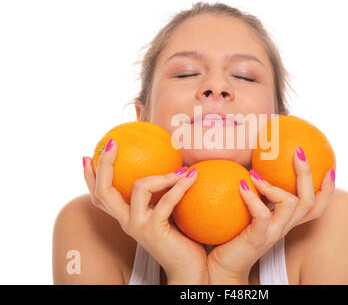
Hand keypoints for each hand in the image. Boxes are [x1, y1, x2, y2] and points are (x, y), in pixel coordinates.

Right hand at [83, 138, 207, 283]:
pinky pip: (166, 200)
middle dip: (104, 165)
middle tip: (112, 144)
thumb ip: (163, 196)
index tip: (88, 155)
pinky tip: (193, 177)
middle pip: (104, 192)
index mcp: (128, 217)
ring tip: (182, 169)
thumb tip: (173, 166)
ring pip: (139, 188)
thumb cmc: (183, 240)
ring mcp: (138, 226)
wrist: (190, 270)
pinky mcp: (154, 230)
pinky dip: (180, 186)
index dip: (90, 177)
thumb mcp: (169, 213)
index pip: (101, 196)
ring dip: (163, 175)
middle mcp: (127, 221)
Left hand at [207, 146, 334, 283]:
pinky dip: (252, 197)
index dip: (328, 189)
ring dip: (274, 185)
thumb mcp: (249, 212)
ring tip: (254, 173)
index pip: (316, 206)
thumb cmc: (233, 236)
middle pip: (310, 201)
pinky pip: (263, 215)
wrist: (223, 267)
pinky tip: (241, 184)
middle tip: (298, 152)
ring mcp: (273, 233)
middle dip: (307, 174)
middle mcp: (284, 226)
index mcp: (286, 220)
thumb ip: (257, 195)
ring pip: (292, 205)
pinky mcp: (259, 238)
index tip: (330, 167)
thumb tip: (252, 165)